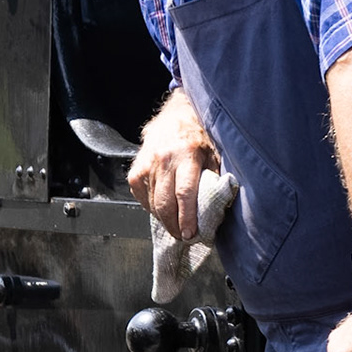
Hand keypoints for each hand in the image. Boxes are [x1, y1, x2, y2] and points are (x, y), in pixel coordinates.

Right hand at [127, 90, 217, 239]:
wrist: (176, 114)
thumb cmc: (199, 135)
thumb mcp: (214, 153)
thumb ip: (214, 178)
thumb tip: (216, 207)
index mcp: (186, 154)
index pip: (184, 193)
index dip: (187, 218)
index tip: (190, 234)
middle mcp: (164, 159)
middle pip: (165, 202)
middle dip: (174, 225)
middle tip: (183, 237)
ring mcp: (147, 164)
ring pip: (152, 202)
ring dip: (164, 219)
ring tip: (175, 226)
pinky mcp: (136, 169)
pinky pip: (141, 196)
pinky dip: (151, 207)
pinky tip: (162, 209)